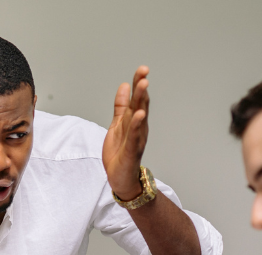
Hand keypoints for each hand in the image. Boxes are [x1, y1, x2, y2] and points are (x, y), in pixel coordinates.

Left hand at [103, 65, 150, 200]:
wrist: (121, 178)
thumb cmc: (120, 152)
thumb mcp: (117, 124)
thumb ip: (120, 106)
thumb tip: (124, 85)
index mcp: (133, 120)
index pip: (137, 99)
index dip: (138, 84)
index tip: (142, 69)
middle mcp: (138, 127)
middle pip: (140, 104)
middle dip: (141, 88)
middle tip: (144, 72)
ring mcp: (136, 138)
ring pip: (139, 116)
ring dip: (141, 101)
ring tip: (143, 85)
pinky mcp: (131, 150)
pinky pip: (134, 135)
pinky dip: (136, 125)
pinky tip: (138, 114)